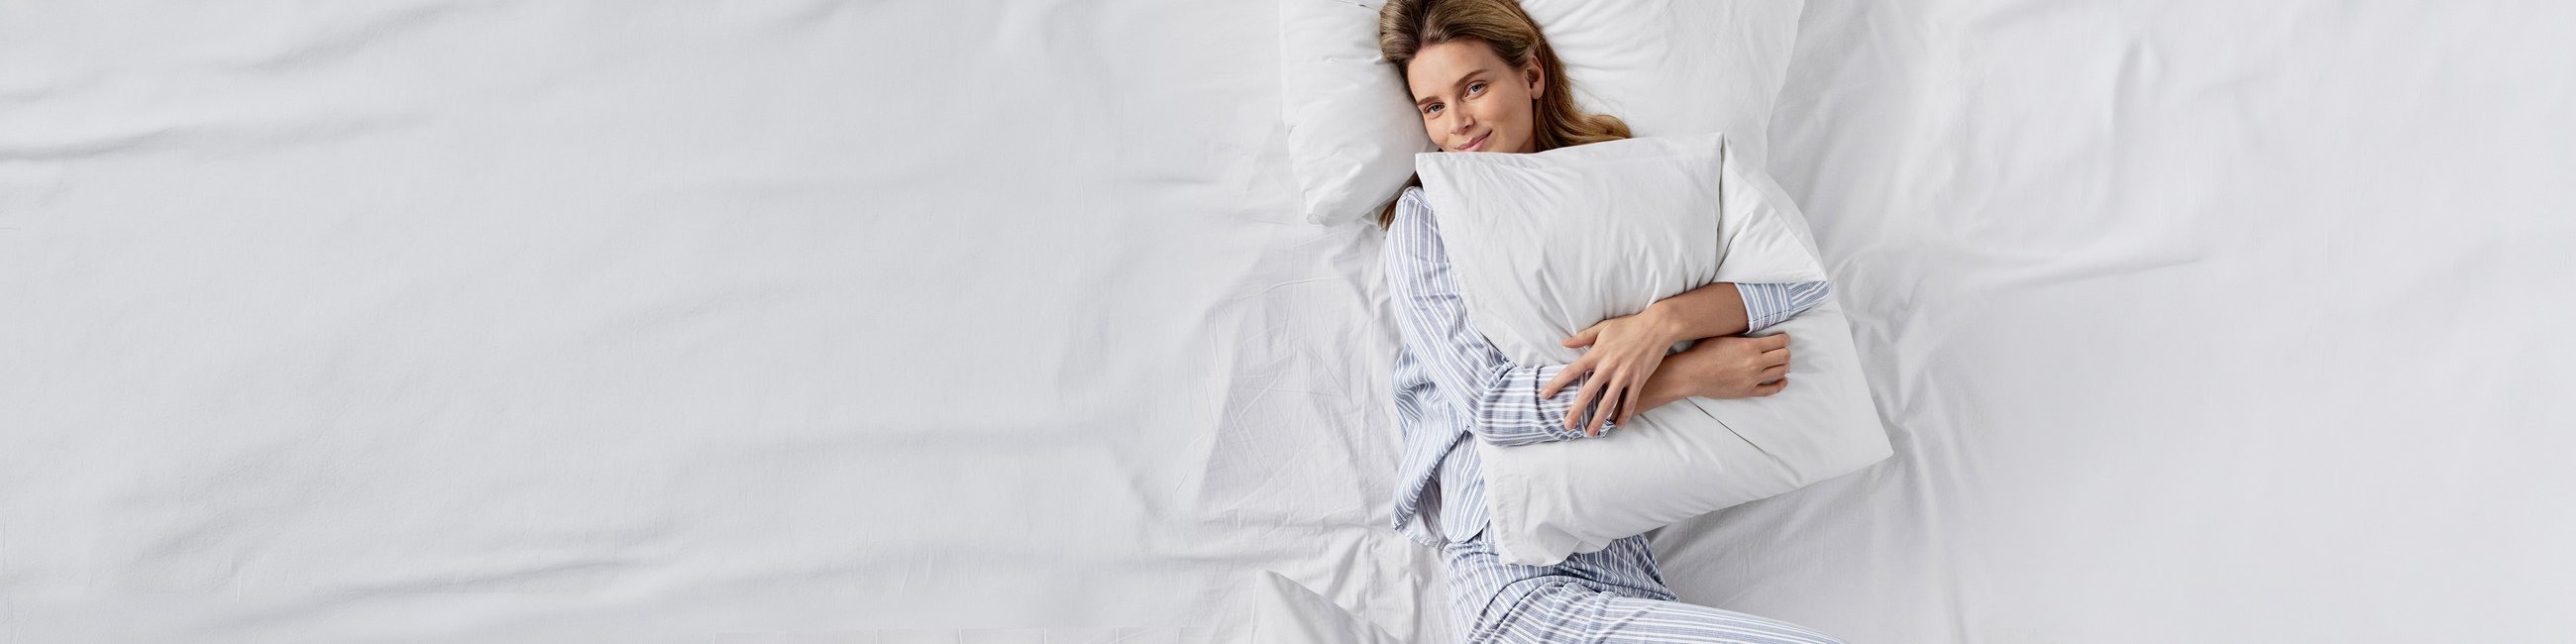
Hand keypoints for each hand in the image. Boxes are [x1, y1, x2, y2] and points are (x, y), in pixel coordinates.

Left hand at [1539, 310, 1682, 435]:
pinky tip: (1617, 426)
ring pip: (1608, 402)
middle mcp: (1608, 366)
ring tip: (1590, 432)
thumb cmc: (1628, 326)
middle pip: (1588, 393)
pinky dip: (1624, 415)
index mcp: (1597, 353)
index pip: (1571, 371)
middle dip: (1576, 411)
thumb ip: (1582, 337)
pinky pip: (1630, 401)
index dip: (1556, 384)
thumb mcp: (1603, 327)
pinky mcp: (1639, 379)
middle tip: (1567, 426)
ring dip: (1598, 419)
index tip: (1545, 395)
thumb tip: (1563, 343)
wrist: (1657, 327)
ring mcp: (1624, 375)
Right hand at [1669, 333, 1792, 398]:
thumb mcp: (1724, 336)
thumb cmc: (1703, 352)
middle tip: (1782, 349)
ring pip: (1781, 372)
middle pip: (1784, 356)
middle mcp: (1755, 363)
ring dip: (1784, 365)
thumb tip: (1758, 333)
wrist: (1691, 374)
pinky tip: (1783, 380)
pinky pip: (1771, 390)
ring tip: (1781, 363)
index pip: (1780, 341)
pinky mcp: (1748, 391)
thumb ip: (1744, 336)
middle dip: (1785, 351)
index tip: (1783, 338)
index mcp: (1750, 346)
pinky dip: (1780, 384)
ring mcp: (1752, 379)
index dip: (1784, 338)